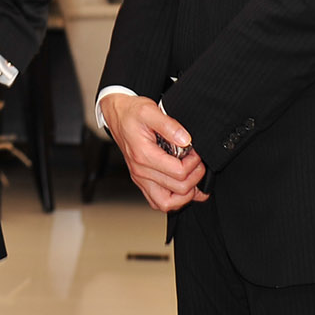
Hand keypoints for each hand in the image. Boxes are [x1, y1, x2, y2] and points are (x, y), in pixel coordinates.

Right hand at [102, 93, 208, 212]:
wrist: (117, 114)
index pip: (179, 172)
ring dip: (185, 195)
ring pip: (167, 204)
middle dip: (195, 177)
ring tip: (192, 178)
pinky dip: (174, 200)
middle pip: (178, 189)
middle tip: (197, 162)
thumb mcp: (150, 110)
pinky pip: (158, 202)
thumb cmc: (131, 113)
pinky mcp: (141, 180)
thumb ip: (169, 125)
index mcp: (144, 155)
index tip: (195, 152)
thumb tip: (186, 140)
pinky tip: (182, 187)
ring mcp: (140, 178)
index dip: (194, 163)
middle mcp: (140, 171)